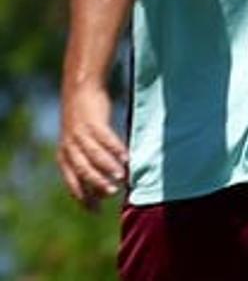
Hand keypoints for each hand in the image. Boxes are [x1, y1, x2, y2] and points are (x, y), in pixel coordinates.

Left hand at [58, 83, 127, 209]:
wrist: (80, 92)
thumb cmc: (83, 123)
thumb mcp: (79, 144)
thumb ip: (88, 162)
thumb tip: (107, 183)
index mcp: (64, 157)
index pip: (72, 182)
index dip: (84, 197)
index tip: (97, 210)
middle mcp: (70, 148)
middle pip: (83, 170)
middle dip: (97, 183)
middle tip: (113, 193)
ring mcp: (80, 135)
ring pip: (94, 155)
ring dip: (109, 167)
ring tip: (123, 177)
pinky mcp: (93, 122)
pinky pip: (105, 139)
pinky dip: (116, 149)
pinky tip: (127, 157)